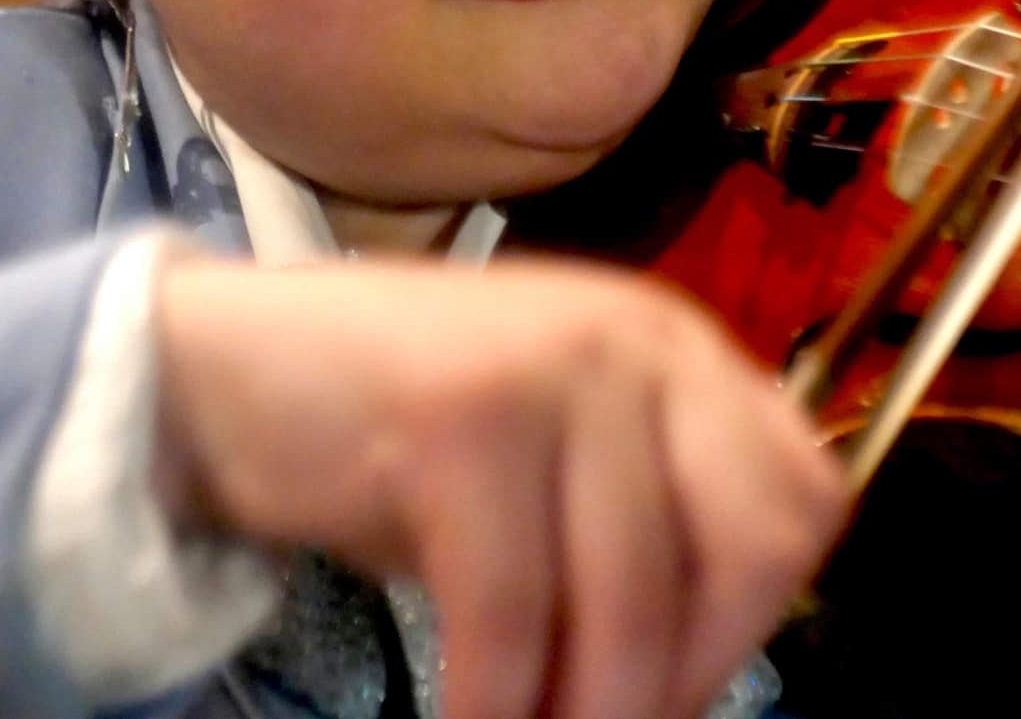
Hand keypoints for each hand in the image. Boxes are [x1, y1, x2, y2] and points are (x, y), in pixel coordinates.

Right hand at [152, 255, 847, 718]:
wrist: (220, 368)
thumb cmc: (397, 442)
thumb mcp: (554, 476)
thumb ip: (643, 538)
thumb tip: (689, 690)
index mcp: (680, 354)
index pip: (800, 502)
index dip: (746, 623)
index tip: (668, 692)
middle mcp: (640, 338)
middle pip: (752, 547)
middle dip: (679, 678)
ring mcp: (555, 363)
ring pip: (631, 601)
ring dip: (581, 716)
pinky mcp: (463, 412)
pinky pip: (509, 613)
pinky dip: (492, 705)